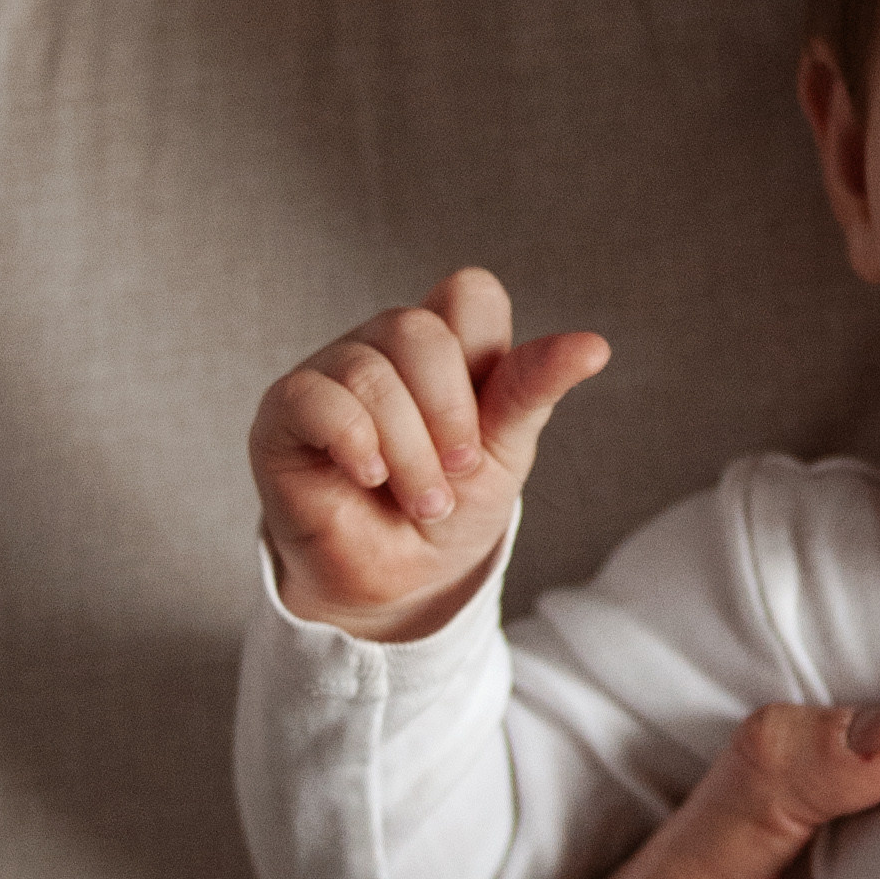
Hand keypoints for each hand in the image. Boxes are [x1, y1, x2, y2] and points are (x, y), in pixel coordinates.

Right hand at [249, 263, 607, 635]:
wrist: (401, 582)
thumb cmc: (451, 509)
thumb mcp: (506, 451)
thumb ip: (534, 389)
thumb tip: (595, 344)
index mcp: (447, 345)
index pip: (470, 296)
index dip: (488, 355)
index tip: (491, 429)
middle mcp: (386, 345)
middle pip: (419, 330)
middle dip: (449, 415)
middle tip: (458, 475)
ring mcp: (332, 370)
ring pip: (370, 371)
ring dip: (408, 449)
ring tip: (421, 499)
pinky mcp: (284, 409)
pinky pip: (314, 396)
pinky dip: (354, 440)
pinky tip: (368, 476)